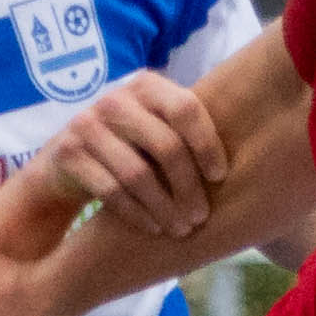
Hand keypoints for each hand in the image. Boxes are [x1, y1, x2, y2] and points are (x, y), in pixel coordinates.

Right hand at [36, 69, 227, 239]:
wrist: (62, 164)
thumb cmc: (126, 147)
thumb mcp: (153, 128)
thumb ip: (185, 129)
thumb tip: (253, 153)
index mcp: (145, 85)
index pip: (186, 108)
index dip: (207, 144)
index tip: (220, 177)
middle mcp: (114, 99)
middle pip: (165, 145)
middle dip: (188, 187)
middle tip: (201, 216)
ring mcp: (86, 124)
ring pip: (137, 173)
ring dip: (165, 208)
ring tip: (181, 229)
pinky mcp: (67, 153)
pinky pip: (111, 191)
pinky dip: (137, 214)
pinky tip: (154, 229)